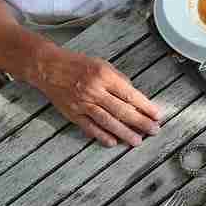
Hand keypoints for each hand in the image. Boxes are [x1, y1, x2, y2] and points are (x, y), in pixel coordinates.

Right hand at [34, 47, 161, 147]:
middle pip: (122, 110)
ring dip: (124, 133)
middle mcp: (94, 90)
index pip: (130, 95)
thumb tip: (134, 96)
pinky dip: (102, 136)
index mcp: (104, 75)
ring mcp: (83, 103)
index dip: (145, 107)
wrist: (48, 67)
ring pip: (108, 122)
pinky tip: (113, 142)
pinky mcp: (73, 113)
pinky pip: (89, 127)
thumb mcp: (102, 64)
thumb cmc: (76, 64)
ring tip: (137, 141)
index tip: (157, 115)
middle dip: (140, 122)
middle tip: (153, 130)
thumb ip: (119, 79)